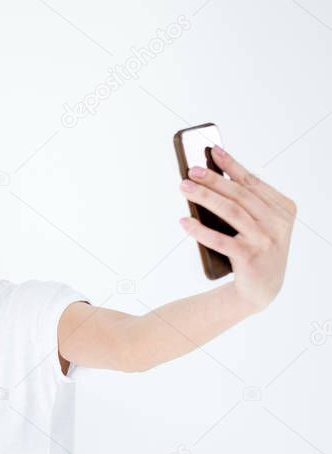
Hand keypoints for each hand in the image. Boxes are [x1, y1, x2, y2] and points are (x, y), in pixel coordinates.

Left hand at [179, 145, 295, 310]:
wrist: (262, 289)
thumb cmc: (254, 249)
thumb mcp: (257, 223)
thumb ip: (242, 203)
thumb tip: (210, 178)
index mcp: (284, 208)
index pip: (253, 182)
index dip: (231, 165)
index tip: (213, 150)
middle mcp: (278, 222)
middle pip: (240, 194)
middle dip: (213, 179)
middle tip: (190, 170)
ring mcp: (266, 240)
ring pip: (231, 212)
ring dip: (204, 197)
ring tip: (184, 188)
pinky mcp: (250, 258)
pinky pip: (221, 240)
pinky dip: (200, 230)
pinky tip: (184, 222)